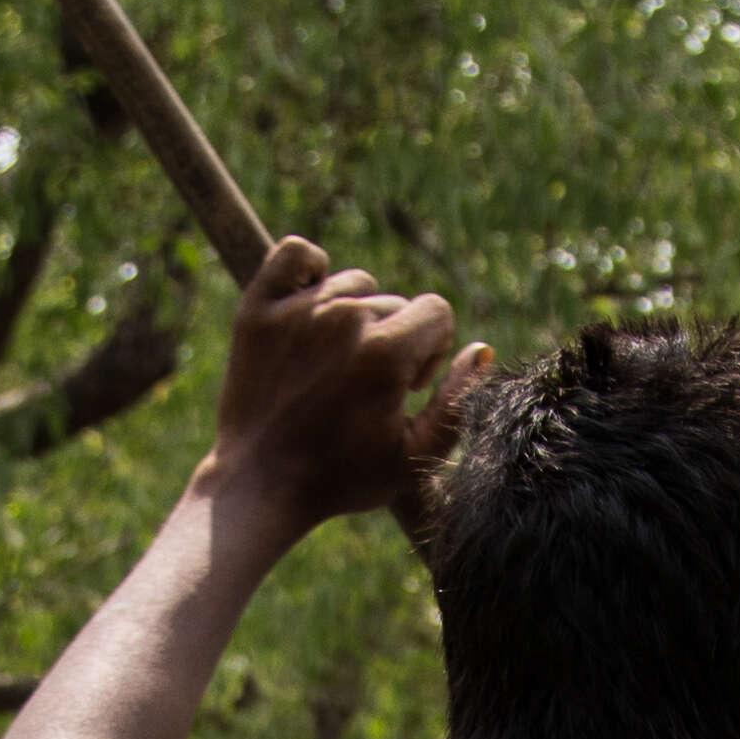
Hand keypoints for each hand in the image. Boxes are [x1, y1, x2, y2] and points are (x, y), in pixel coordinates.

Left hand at [204, 237, 483, 539]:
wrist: (259, 485)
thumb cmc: (343, 477)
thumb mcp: (415, 456)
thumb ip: (458, 402)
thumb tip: (482, 350)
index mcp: (384, 352)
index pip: (436, 311)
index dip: (430, 351)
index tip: (407, 386)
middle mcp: (343, 319)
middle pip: (394, 302)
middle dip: (393, 340)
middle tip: (365, 388)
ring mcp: (296, 309)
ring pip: (353, 284)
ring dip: (355, 315)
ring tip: (336, 361)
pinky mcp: (258, 308)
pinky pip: (296, 253)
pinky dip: (309, 269)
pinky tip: (311, 303)